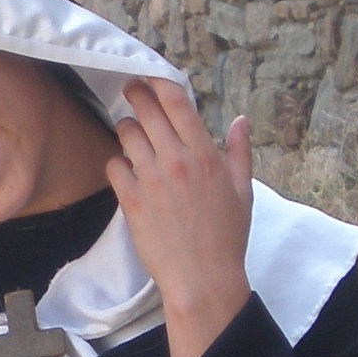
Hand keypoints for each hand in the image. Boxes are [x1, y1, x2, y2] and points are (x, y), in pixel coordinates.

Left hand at [108, 79, 252, 356]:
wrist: (202, 278)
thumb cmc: (226, 237)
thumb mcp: (243, 192)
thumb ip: (239, 152)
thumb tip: (240, 120)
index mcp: (206, 154)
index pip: (177, 102)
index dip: (159, 82)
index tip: (150, 77)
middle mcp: (177, 160)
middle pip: (147, 110)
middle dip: (136, 93)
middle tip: (130, 90)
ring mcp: (151, 179)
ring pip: (127, 134)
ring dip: (126, 128)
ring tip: (130, 133)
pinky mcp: (130, 200)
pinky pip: (114, 165)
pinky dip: (117, 162)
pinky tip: (125, 168)